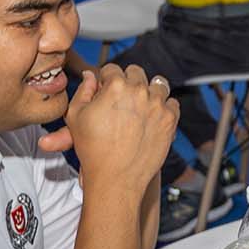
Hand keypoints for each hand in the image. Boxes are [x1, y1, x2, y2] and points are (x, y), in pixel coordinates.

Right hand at [65, 65, 177, 198]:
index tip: (106, 90)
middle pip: (136, 72)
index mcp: (116, 85)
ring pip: (158, 84)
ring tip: (141, 104)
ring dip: (149, 91)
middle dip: (128, 81)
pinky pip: (172, 103)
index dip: (106, 79)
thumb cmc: (93, 149)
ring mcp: (157, 105)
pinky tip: (154, 116)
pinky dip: (165, 107)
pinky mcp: (170, 120)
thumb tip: (91, 75)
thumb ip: (83, 91)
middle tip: (123, 98)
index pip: (112, 69)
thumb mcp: (76, 117)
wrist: (116, 178)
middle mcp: (139, 91)